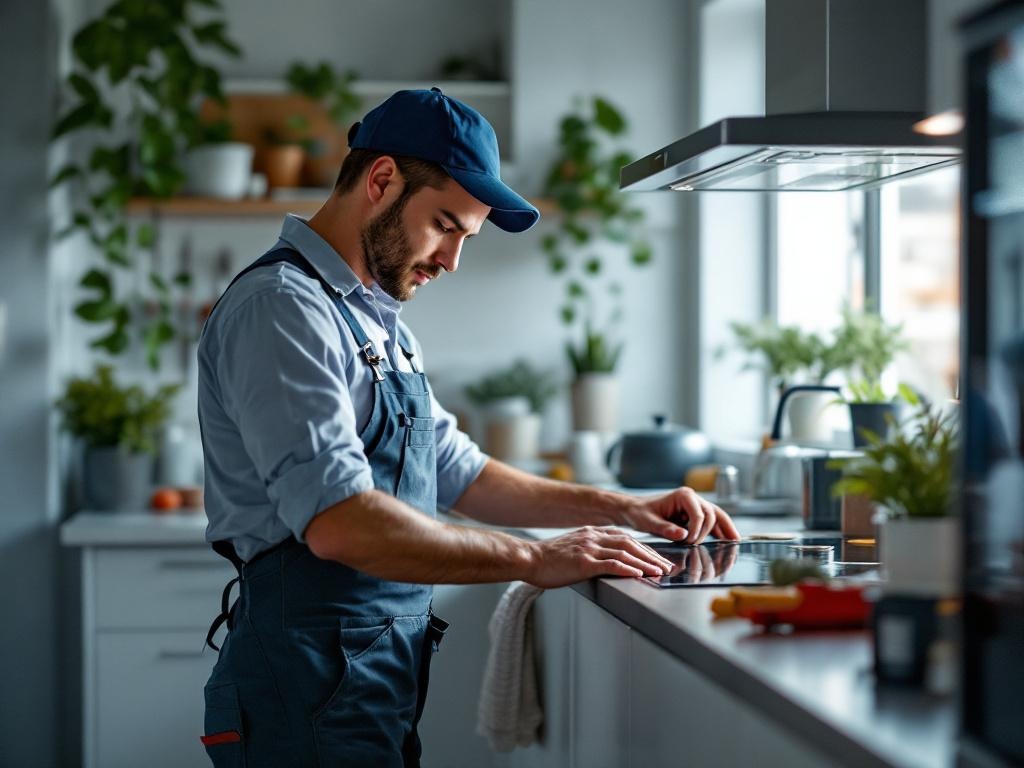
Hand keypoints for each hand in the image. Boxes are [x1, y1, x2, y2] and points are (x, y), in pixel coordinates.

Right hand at [526, 526, 674, 588]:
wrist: (528, 558)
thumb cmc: (549, 559)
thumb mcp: (574, 548)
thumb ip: (592, 550)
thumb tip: (609, 560)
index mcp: (592, 532)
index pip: (626, 538)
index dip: (645, 548)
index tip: (657, 558)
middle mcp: (593, 536)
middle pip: (631, 544)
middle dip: (651, 555)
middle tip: (666, 566)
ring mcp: (589, 548)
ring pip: (625, 553)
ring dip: (645, 563)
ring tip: (659, 572)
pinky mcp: (583, 562)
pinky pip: (611, 564)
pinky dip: (628, 569)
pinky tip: (639, 574)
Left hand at [621, 487, 740, 543]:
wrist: (634, 510)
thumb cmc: (640, 513)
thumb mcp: (648, 522)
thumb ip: (664, 528)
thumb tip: (683, 535)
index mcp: (683, 495)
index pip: (700, 513)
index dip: (697, 530)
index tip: (688, 542)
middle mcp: (693, 498)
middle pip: (711, 515)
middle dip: (706, 532)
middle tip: (693, 546)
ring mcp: (696, 506)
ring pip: (717, 516)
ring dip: (725, 529)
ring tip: (736, 543)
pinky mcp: (696, 515)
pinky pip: (713, 522)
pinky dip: (721, 530)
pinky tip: (729, 540)